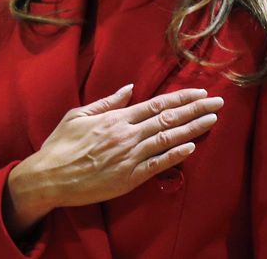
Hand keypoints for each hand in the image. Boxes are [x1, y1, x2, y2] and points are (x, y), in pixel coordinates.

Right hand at [5, 84, 222, 235]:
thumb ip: (106, 102)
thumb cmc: (60, 145)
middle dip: (195, 110)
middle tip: (218, 102)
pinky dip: (176, 155)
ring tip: (213, 120)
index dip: (180, 98)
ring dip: (192, 128)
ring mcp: (129, 156)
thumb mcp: (77, 115)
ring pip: (167, 139)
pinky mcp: (129, 177)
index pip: (155, 104)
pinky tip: (192, 146)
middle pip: (167, 119)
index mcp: (114, 118)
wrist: (49, 177)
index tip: (199, 93)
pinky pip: (157, 164)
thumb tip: (129, 89)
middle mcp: (126, 134)